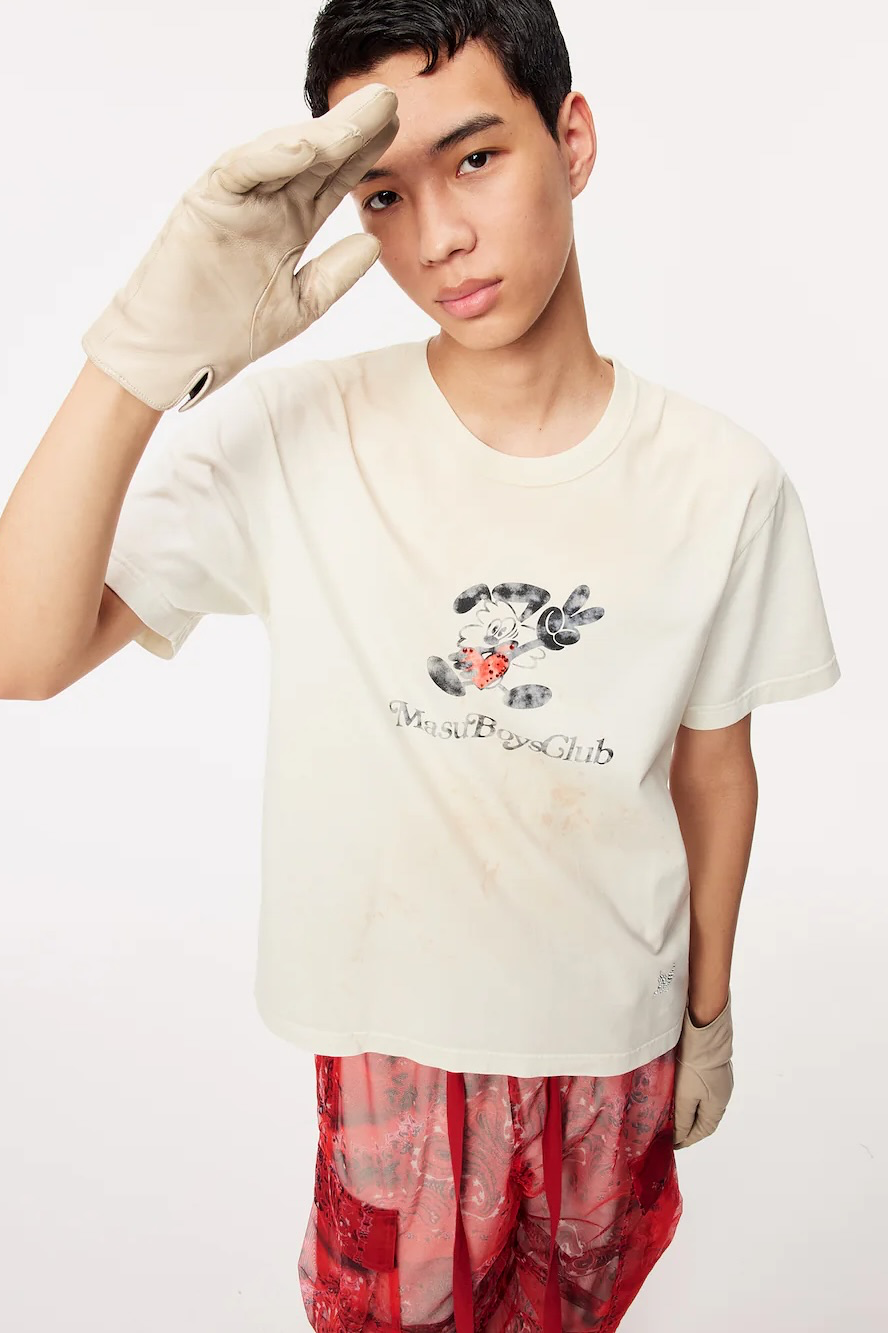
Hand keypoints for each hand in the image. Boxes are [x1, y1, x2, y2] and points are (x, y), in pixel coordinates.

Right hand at [82, 83, 398, 412]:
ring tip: (359, 116)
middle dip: (352, 129)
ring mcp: (236, 199)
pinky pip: (240, 170)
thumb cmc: (226, 332)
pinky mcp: (206, 202)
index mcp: (290, 222)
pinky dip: (269, 156)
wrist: (176, 358)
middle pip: (316, 157)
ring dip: (321, 134)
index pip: (334, 179)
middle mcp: (266, 203)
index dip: (366, 155)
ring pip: (283, 155)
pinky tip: (305, 145)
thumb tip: (374, 242)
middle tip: (390, 99)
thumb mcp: (301, 303)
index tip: (401, 132)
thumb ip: (336, 274)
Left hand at [673, 987, 733, 1148]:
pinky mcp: (712, 1065)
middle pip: (704, 1117)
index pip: (703, 1130)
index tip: (673, 1144)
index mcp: (718, 1105)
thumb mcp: (685, 1097)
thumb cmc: (695, 1065)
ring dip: (688, 1108)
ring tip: (670, 1112)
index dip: (688, 1139)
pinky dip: (689, 1094)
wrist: (703, 1030)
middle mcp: (722, 1093)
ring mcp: (719, 1078)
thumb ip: (683, 1119)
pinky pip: (701, 1087)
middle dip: (687, 1125)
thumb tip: (679, 1138)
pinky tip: (677, 1090)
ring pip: (702, 1101)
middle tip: (669, 1129)